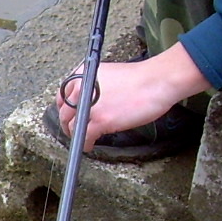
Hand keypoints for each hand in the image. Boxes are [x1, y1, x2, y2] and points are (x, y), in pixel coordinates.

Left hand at [55, 44, 210, 147]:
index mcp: (83, 74)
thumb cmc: (141, 78)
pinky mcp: (100, 120)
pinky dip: (85, 144)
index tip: (69, 115)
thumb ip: (95, 86)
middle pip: (65, 111)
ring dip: (75, 135)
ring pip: (72, 125)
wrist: (157, 80)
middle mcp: (81, 87)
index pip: (64, 94)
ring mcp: (89, 105)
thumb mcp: (109, 75)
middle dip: (68, 123)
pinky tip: (89, 146)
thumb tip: (90, 101)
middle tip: (72, 130)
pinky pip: (84, 136)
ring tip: (81, 139)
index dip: (65, 108)